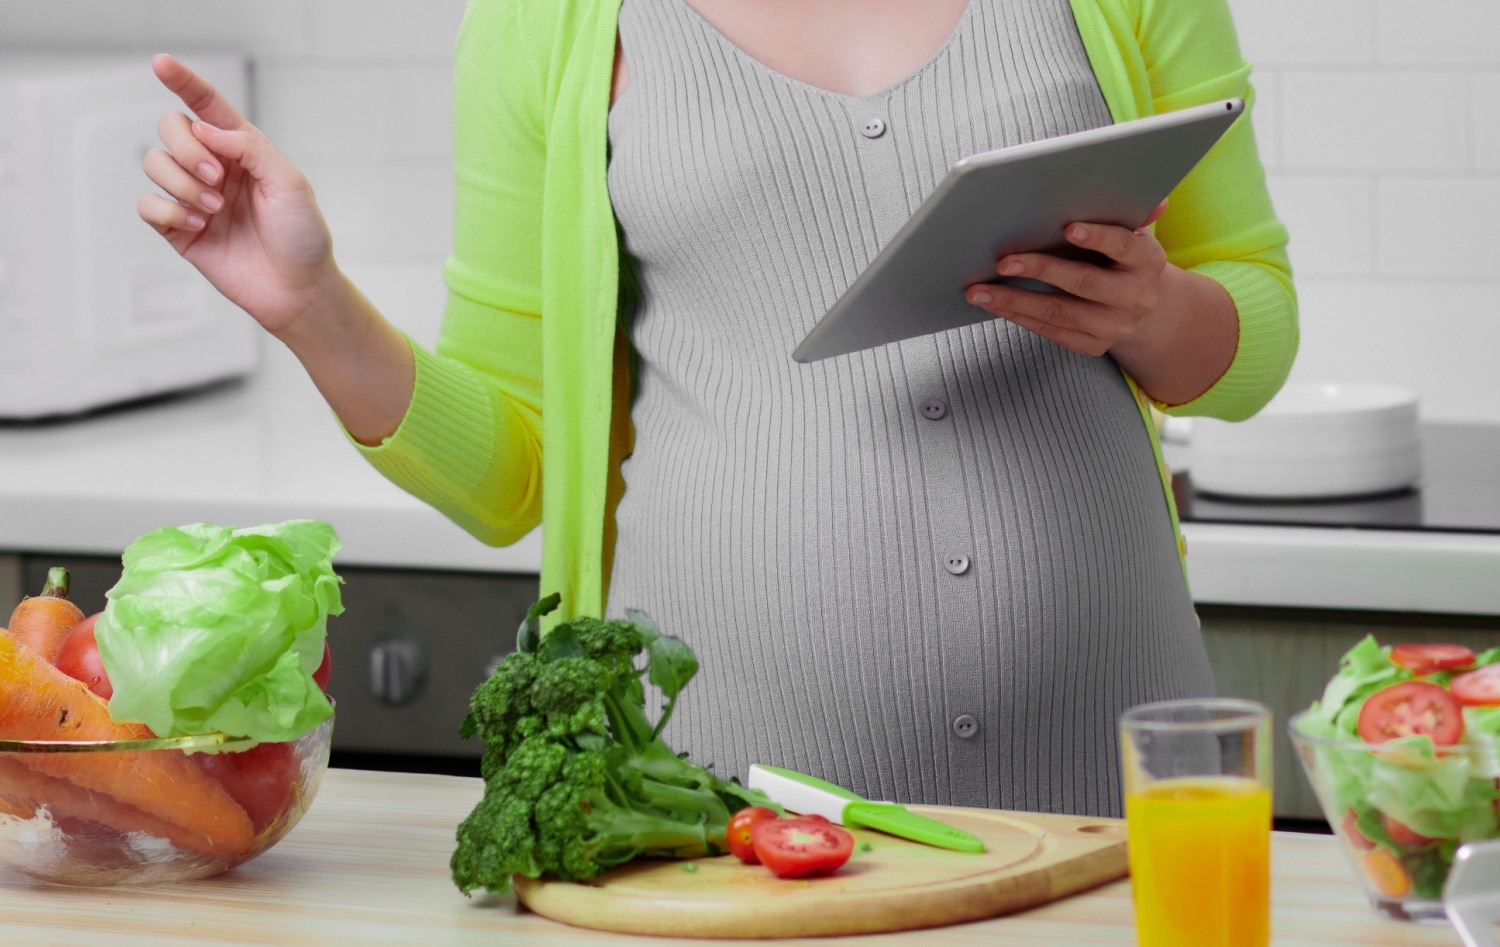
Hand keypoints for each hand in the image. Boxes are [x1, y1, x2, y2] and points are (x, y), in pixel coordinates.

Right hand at [137, 54, 335, 337]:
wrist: (298, 290)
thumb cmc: (302, 236)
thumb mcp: (290, 183)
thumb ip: (249, 147)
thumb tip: (205, 127)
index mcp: (243, 150)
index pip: (207, 106)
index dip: (183, 82)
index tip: (161, 63)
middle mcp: (214, 168)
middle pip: (171, 128)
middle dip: (186, 149)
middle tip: (218, 181)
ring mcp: (194, 197)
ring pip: (154, 164)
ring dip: (182, 184)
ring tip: (215, 211)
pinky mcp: (178, 229)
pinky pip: (148, 205)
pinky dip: (169, 212)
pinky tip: (200, 227)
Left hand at [965, 200, 1170, 358]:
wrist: (1145, 309)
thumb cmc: (1125, 259)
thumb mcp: (1133, 234)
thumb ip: (1131, 214)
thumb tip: (1155, 199)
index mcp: (1147, 261)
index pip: (1123, 245)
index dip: (1098, 237)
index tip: (1069, 227)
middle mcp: (1135, 297)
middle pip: (1084, 282)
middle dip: (1041, 270)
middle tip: (1003, 261)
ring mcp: (1114, 326)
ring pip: (1059, 313)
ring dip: (1014, 300)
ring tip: (979, 290)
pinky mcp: (1093, 346)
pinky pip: (1050, 331)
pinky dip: (1018, 316)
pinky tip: (994, 304)